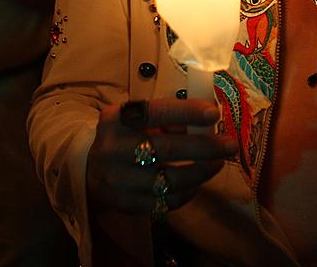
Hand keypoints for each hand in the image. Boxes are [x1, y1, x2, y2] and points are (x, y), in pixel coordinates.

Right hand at [86, 99, 235, 215]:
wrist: (87, 169)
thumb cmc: (122, 136)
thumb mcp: (134, 119)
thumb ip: (166, 118)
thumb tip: (206, 119)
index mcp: (116, 120)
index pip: (154, 112)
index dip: (186, 112)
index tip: (214, 113)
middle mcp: (113, 150)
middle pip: (166, 149)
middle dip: (205, 147)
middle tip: (230, 144)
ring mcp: (118, 181)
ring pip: (169, 180)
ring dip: (201, 171)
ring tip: (218, 163)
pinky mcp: (125, 205)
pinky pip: (165, 202)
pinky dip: (186, 192)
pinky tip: (196, 182)